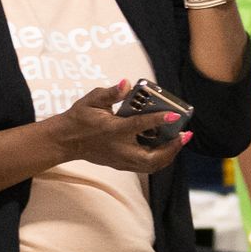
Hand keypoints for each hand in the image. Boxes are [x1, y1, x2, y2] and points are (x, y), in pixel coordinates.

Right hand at [49, 81, 187, 174]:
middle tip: (185, 134)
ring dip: (168, 155)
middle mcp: (119, 148)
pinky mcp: (121, 165)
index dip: (158, 120)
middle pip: (151, 157)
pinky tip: (167, 147)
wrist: (65, 141)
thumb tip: (126, 84)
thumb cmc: (79, 118)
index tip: (174, 115)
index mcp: (112, 130)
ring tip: (180, 141)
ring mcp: (120, 160)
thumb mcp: (92, 100)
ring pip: (151, 166)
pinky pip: (145, 167)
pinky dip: (159, 159)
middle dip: (171, 148)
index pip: (139, 126)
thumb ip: (110, 93)